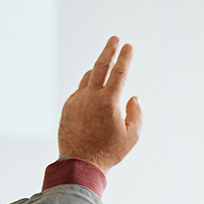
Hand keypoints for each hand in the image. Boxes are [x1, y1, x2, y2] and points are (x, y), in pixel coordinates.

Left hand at [57, 36, 142, 172]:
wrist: (79, 164)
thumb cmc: (108, 152)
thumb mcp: (132, 136)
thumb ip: (136, 113)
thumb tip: (133, 97)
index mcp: (109, 101)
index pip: (119, 71)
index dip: (125, 56)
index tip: (128, 46)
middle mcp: (91, 97)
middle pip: (100, 65)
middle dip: (109, 50)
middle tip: (114, 39)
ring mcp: (76, 101)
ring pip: (87, 78)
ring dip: (97, 69)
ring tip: (105, 64)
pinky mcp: (67, 108)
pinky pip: (78, 91)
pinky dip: (87, 86)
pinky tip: (91, 88)